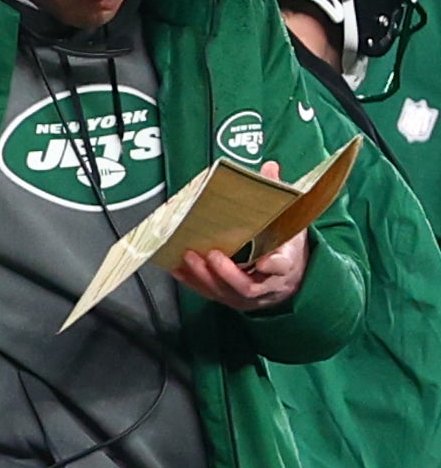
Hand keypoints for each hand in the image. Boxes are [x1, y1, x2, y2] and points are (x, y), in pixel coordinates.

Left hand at [172, 160, 309, 312]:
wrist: (290, 277)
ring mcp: (247, 297)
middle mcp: (268, 285)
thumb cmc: (286, 247)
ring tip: (188, 258)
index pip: (283, 266)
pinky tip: (178, 269)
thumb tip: (270, 168)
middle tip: (211, 255)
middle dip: (226, 272)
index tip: (267, 261)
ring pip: (225, 292)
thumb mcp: (290, 223)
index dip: (275, 265)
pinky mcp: (230, 299)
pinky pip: (210, 293)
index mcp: (288, 264)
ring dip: (204, 277)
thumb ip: (280, 199)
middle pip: (246, 286)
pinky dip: (192, 282)